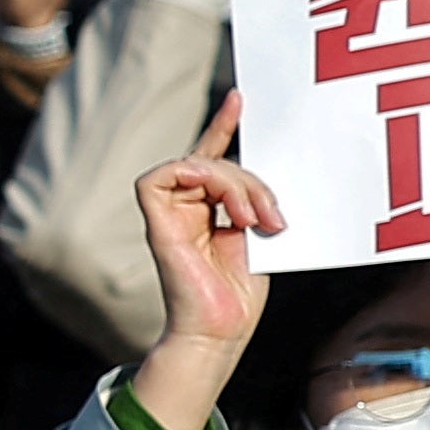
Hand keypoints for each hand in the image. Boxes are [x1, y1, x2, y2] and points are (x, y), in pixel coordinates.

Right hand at [134, 96, 278, 428]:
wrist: (221, 330)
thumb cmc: (240, 294)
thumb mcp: (260, 236)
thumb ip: (255, 203)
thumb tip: (266, 180)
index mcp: (209, 211)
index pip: (212, 156)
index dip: (223, 125)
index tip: (241, 98)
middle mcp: (186, 208)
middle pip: (215, 160)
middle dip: (251, 179)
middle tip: (273, 215)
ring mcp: (169, 214)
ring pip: (196, 164)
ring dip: (235, 184)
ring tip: (256, 219)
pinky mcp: (157, 223)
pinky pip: (161, 177)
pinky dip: (200, 182)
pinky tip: (226, 209)